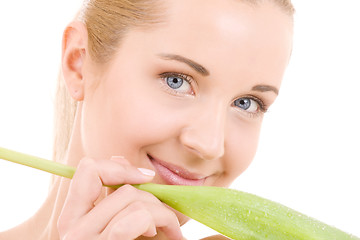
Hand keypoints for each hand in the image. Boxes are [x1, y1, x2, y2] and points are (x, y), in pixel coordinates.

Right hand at [57, 156, 182, 239]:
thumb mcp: (117, 221)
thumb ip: (114, 195)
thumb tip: (118, 157)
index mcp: (73, 217)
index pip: (87, 170)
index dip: (118, 166)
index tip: (146, 176)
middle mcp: (72, 229)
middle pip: (121, 188)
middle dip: (153, 198)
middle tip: (166, 216)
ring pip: (132, 200)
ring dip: (162, 212)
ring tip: (170, 229)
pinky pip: (134, 219)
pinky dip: (158, 221)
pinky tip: (160, 235)